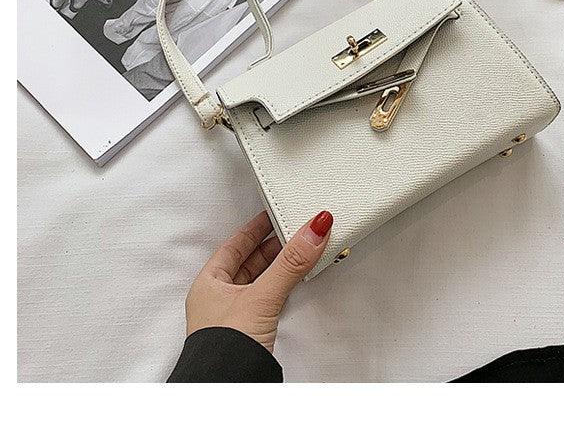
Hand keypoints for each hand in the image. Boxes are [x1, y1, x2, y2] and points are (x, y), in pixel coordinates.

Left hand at [184, 210, 333, 352]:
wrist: (228, 392)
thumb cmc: (224, 351)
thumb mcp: (261, 297)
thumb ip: (290, 263)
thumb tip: (312, 230)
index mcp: (209, 283)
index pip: (235, 244)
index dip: (255, 227)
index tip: (273, 212)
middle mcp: (219, 298)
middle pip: (250, 261)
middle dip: (274, 245)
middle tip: (296, 229)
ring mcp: (235, 316)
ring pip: (261, 280)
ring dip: (281, 266)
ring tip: (301, 250)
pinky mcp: (252, 332)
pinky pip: (270, 297)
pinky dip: (284, 285)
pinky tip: (294, 281)